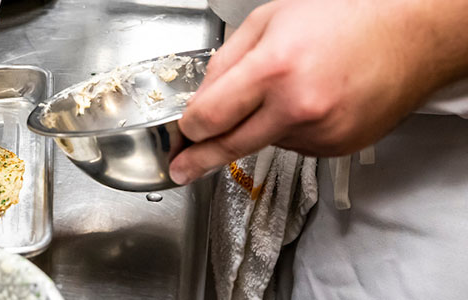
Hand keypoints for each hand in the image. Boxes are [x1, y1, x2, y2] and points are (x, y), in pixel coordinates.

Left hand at [169, 0, 467, 184]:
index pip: (210, 117)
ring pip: (263, 143)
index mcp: (274, 69)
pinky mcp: (338, 147)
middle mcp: (298, 107)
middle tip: (180, 169)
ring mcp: (321, 132)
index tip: (179, 136)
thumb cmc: (344, 16)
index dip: (188, 129)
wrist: (409, 34)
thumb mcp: (268, 20)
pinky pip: (295, 145)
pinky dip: (289, 129)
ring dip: (257, 127)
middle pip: (230, 146)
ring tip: (285, 90)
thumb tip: (199, 101)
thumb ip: (225, 63)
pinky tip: (308, 101)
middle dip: (199, 158)